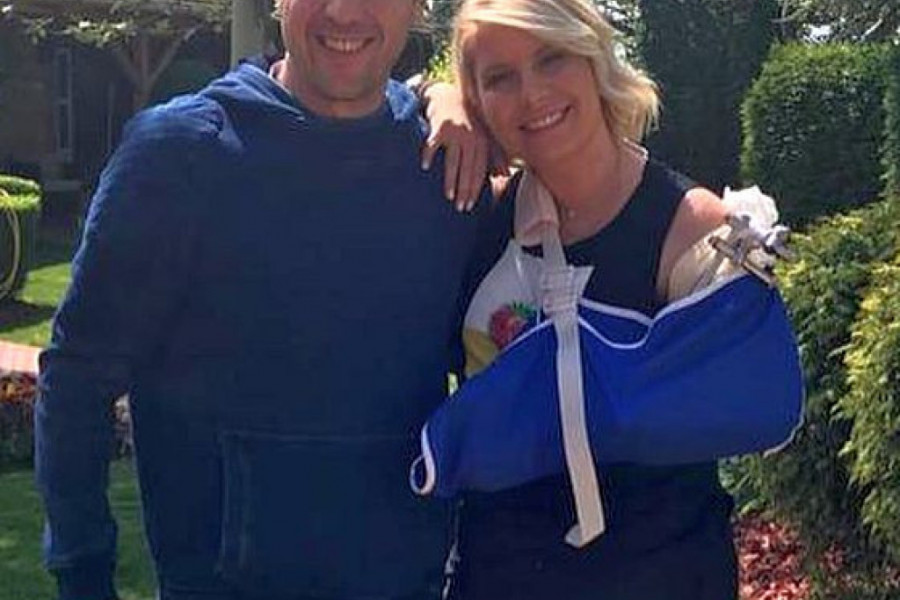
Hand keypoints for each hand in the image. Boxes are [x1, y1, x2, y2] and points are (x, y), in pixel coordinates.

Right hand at [420, 82, 489, 211]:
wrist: (448, 97)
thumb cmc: (466, 122)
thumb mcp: (482, 136)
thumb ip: (494, 155)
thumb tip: (505, 175)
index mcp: (483, 142)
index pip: (480, 171)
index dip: (475, 189)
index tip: (470, 205)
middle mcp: (472, 137)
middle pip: (468, 169)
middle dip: (465, 190)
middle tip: (460, 207)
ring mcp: (456, 132)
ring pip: (453, 161)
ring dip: (451, 180)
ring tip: (448, 196)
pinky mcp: (440, 126)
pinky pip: (433, 145)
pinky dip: (429, 155)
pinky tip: (426, 167)